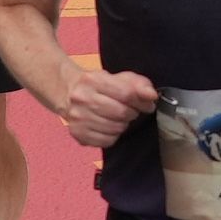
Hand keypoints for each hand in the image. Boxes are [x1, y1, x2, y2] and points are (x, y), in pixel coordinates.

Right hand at [46, 60, 161, 148]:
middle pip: (121, 113)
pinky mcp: (77, 133)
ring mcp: (78, 118)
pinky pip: (107, 141)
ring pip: (115, 129)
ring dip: (123, 125)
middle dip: (132, 113)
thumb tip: (152, 95)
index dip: (141, 101)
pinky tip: (109, 127)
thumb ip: (139, 84)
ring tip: (118, 118)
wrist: (68, 93)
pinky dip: (113, 136)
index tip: (147, 105)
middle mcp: (82, 99)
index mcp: (93, 80)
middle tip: (131, 111)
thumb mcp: (119, 78)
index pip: (125, 93)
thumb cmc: (99, 85)